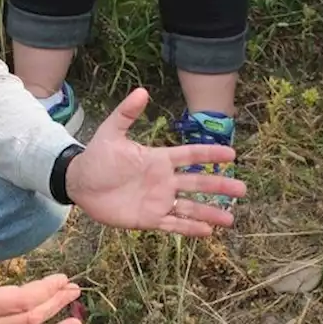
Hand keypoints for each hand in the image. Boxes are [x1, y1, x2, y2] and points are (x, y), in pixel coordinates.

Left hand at [66, 88, 245, 234]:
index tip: (231, 154)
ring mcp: (158, 200)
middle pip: (197, 183)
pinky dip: (189, 229)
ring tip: (230, 219)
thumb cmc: (97, 157)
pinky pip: (173, 224)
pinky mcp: (149, 219)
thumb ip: (126, 114)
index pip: (190, 156)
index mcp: (159, 159)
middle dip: (219, 186)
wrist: (80, 184)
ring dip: (209, 212)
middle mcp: (164, 181)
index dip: (209, 155)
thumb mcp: (111, 133)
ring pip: (189, 207)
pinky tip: (207, 231)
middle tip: (242, 189)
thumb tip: (142, 91)